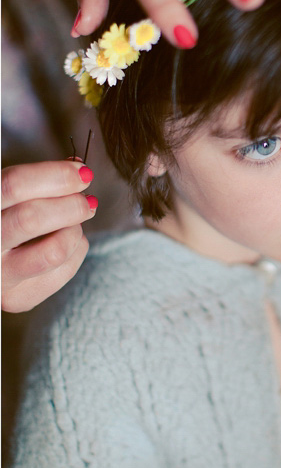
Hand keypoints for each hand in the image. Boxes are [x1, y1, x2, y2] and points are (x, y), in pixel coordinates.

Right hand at [1, 161, 97, 311]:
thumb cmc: (3, 217)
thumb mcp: (8, 196)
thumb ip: (36, 180)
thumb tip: (77, 168)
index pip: (14, 185)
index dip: (57, 175)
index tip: (82, 173)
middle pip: (32, 218)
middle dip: (71, 204)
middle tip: (85, 200)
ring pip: (54, 250)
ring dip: (74, 230)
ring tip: (72, 223)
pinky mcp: (16, 299)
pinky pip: (65, 270)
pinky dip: (77, 250)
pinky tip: (65, 242)